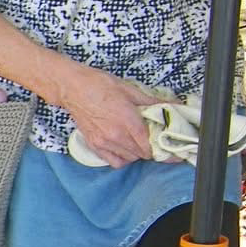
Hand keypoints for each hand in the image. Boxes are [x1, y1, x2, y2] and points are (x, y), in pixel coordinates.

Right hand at [52, 64, 173, 166]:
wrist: (73, 87)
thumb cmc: (100, 84)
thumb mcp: (130, 89)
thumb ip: (153, 102)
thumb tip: (173, 105)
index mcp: (128, 120)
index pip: (150, 145)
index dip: (162, 148)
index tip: (169, 148)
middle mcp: (116, 135)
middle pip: (142, 154)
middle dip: (151, 148)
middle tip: (155, 140)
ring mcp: (103, 142)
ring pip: (129, 159)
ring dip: (138, 153)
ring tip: (139, 141)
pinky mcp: (94, 145)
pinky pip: (113, 161)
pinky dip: (123, 158)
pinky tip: (125, 148)